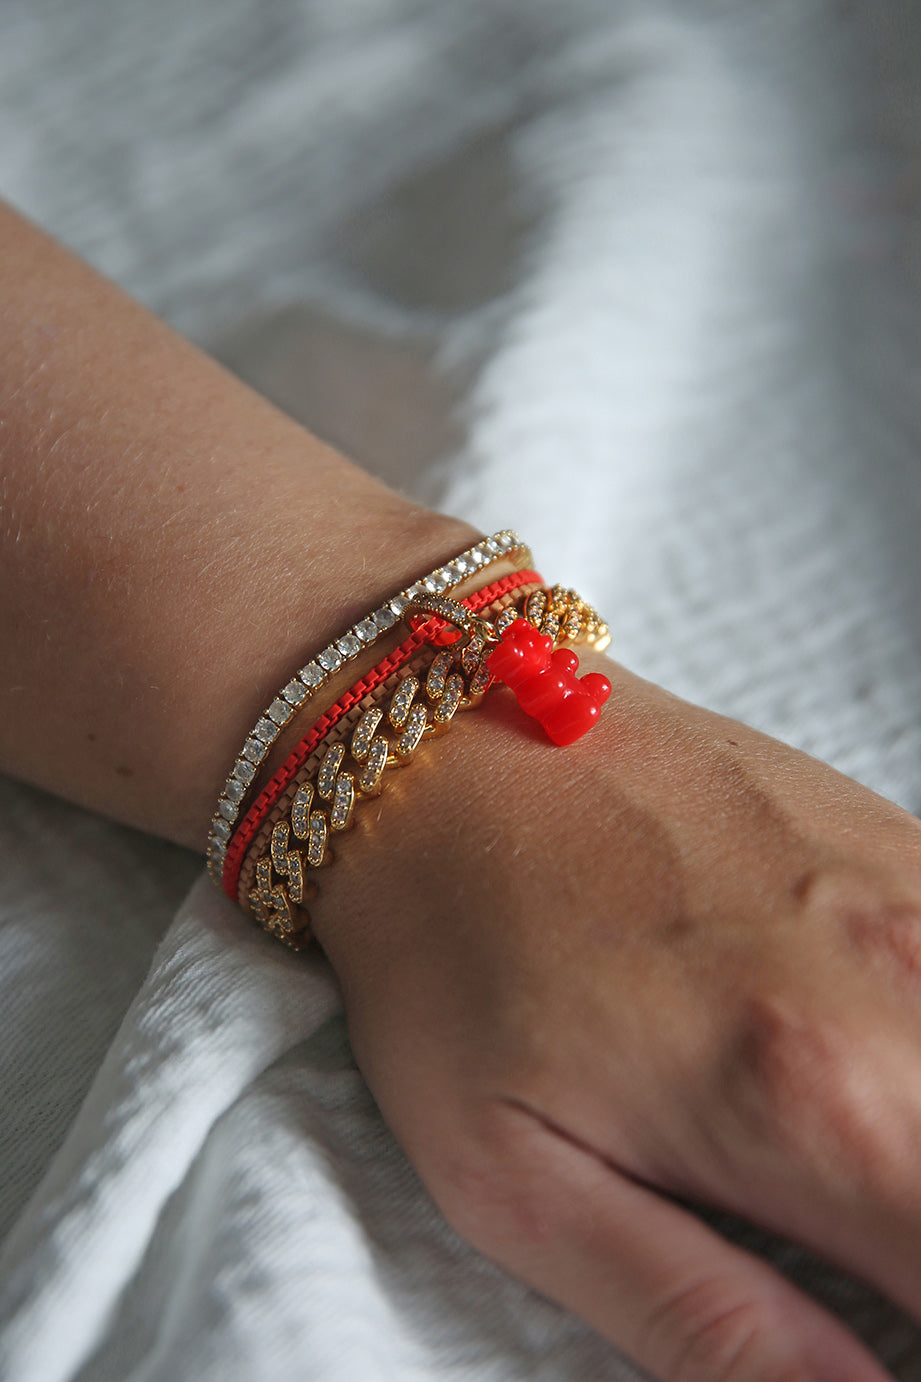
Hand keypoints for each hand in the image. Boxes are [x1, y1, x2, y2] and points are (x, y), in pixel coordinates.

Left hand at [312, 654, 920, 1381]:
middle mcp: (898, 986)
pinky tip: (875, 1073)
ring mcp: (916, 897)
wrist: (442, 744)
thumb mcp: (516, 1178)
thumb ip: (704, 1319)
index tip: (871, 1326)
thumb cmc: (452, 949)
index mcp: (807, 1102)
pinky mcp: (903, 842)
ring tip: (855, 1169)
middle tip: (847, 1254)